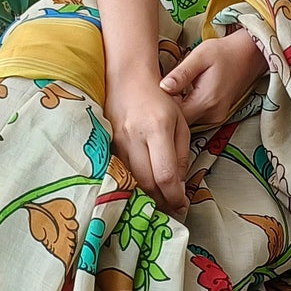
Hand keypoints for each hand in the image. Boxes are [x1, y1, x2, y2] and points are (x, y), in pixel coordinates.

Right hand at [107, 72, 192, 216]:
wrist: (128, 80)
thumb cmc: (160, 100)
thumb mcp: (180, 124)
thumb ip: (181, 155)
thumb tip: (178, 185)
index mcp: (158, 129)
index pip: (165, 174)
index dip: (174, 196)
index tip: (182, 205)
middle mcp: (135, 137)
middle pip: (146, 182)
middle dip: (161, 201)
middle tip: (172, 209)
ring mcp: (118, 141)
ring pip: (131, 180)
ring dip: (146, 195)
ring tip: (159, 202)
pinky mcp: (107, 144)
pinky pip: (121, 172)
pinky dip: (133, 184)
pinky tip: (142, 188)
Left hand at [160, 29, 266, 127]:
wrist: (247, 55)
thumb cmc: (223, 52)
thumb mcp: (200, 56)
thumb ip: (181, 74)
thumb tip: (162, 87)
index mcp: (206, 101)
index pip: (175, 117)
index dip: (161, 108)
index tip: (151, 95)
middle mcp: (212, 114)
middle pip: (180, 122)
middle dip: (166, 110)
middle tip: (155, 93)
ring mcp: (216, 117)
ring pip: (187, 121)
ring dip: (176, 110)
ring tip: (167, 93)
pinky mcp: (217, 116)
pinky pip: (195, 117)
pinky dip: (185, 108)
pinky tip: (179, 95)